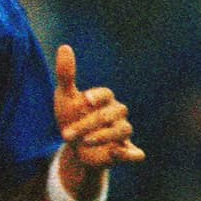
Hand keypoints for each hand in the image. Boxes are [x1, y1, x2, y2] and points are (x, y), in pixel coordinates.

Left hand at [53, 44, 142, 197]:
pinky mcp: (124, 152)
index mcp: (104, 99)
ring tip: (85, 143)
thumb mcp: (65, 98)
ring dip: (104, 136)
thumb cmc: (72, 118)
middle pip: (111, 114)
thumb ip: (66, 75)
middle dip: (88, 123)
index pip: (105, 94)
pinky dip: (132, 154)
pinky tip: (120, 154)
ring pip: (124, 130)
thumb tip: (64, 47)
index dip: (97, 97)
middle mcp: (117, 113)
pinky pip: (136, 153)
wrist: (75, 147)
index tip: (85, 100)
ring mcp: (121, 133)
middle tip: (66, 134)